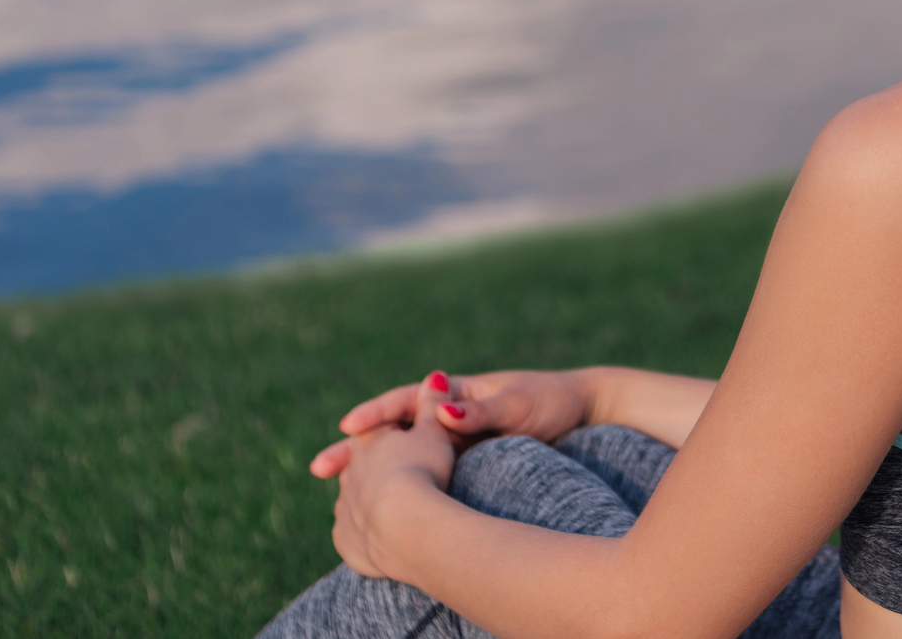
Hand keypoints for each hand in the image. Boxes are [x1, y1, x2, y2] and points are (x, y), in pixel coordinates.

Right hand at [310, 369, 595, 478]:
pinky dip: (400, 487)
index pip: (405, 400)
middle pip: (393, 431)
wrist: (581, 412)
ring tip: (335, 495)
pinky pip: (423, 473)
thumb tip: (441, 410)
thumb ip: (482, 409)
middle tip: (320, 469)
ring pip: (403, 455)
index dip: (375, 413)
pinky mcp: (463, 461)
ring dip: (370, 472)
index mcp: (456, 391)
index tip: (348, 427)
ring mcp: (453, 438)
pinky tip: (380, 510)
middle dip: (357, 449)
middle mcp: (448, 413)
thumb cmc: (551, 401)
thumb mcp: (518, 405)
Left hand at [330, 380, 456, 578]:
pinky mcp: (346, 540)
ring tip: (391, 513)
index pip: (380, 429)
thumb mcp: (435, 431)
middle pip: (363, 465)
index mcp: (370, 439)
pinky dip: (367, 534)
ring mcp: (345, 507)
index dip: (395, 430)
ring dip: (370, 502)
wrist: (405, 526)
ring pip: (355, 500)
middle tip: (393, 477)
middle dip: (377, 468)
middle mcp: (350, 471)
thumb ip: (433, 404)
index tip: (403, 435)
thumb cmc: (423, 470)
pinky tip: (382, 541)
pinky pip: (355, 535)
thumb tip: (435, 377)